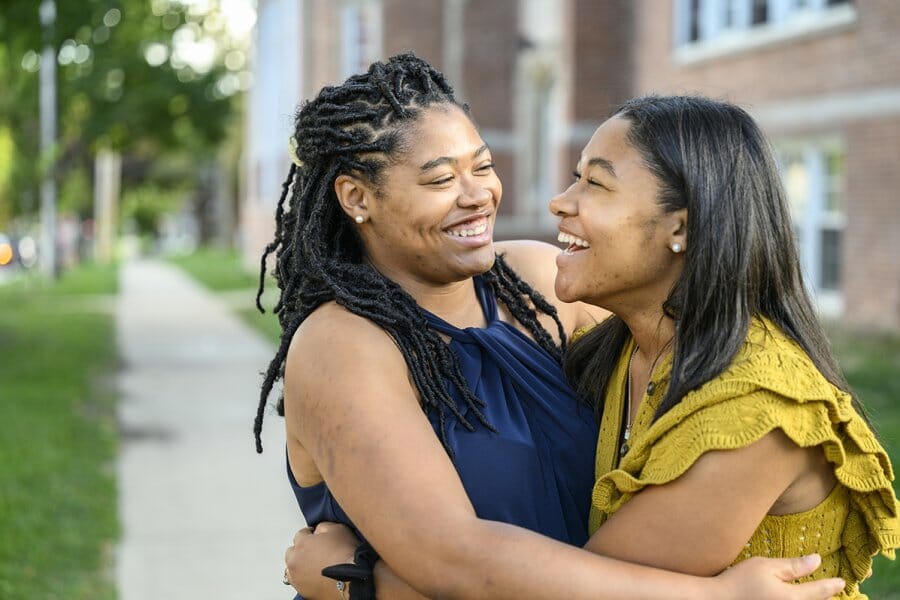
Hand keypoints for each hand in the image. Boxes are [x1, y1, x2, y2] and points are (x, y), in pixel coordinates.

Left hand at [284, 522, 360, 598]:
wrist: (353, 579)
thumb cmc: (346, 555)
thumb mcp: (338, 529)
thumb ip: (323, 526)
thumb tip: (318, 530)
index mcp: (302, 543)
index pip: (300, 534)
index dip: (310, 534)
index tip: (316, 536)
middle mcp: (295, 560)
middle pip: (292, 551)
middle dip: (301, 549)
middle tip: (315, 551)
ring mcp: (297, 577)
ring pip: (292, 568)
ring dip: (299, 564)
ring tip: (313, 565)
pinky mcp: (302, 590)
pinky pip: (298, 581)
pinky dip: (303, 578)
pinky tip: (314, 576)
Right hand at [715, 554, 844, 599]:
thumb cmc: (740, 581)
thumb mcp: (766, 567)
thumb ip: (793, 566)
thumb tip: (817, 560)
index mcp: (792, 598)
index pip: (820, 592)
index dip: (832, 586)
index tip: (841, 581)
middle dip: (827, 598)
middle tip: (836, 592)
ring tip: (822, 597)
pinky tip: (798, 598)